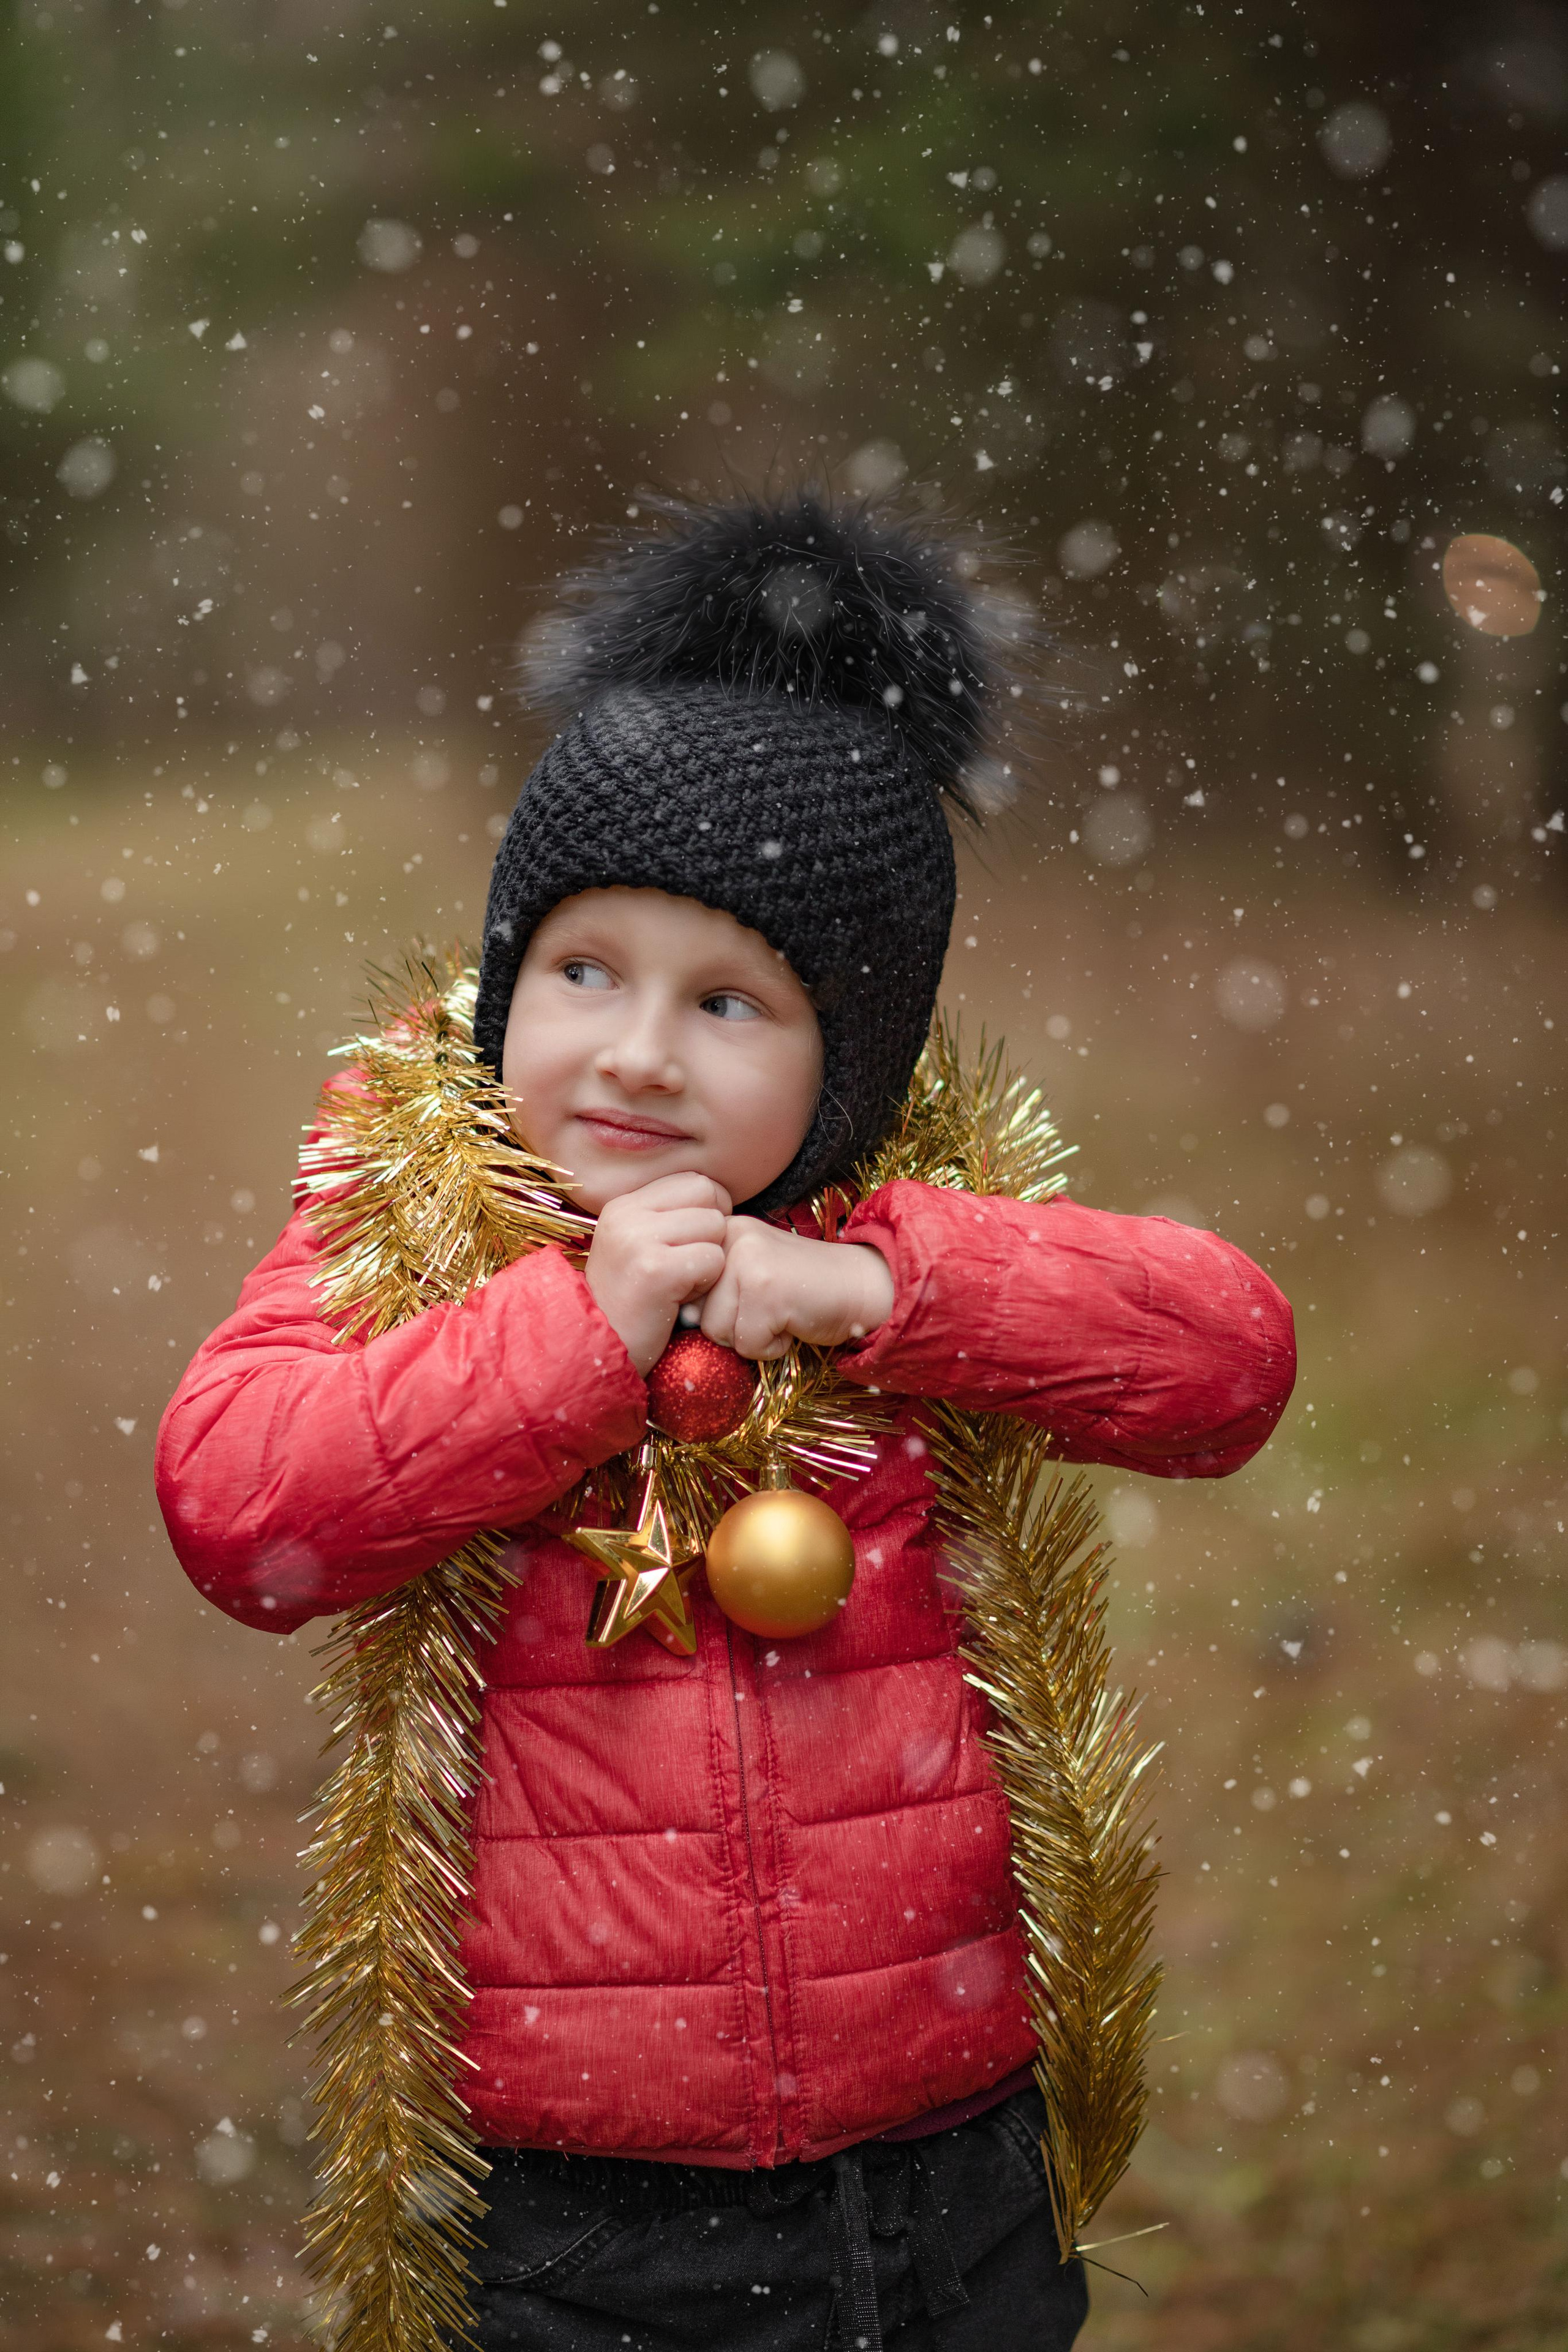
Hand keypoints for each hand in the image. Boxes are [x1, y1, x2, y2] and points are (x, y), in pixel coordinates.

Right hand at [584, 1173, 730, 1375]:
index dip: (710, 1208)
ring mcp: (639, 1239)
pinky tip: (680, 1298)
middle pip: (709, 1194)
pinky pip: (714, 1259)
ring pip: (716, 1226)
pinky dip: (707, 1283)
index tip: (694, 1242)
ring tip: (681, 1282)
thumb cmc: (629, 1303)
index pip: (694, 1180)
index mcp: (624, 1204)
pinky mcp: (655, 1270)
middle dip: (714, 1230)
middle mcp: (628, 1214)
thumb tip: (718, 1194)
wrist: (598, 1348)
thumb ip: (669, 1216)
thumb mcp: (637, 1246)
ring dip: (711, 1259)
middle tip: (691, 1263)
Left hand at [698, 1221, 894, 1360]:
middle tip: (770, 1306)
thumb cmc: (801, 1289)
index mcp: (721, 1231)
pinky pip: (747, 1344)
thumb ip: (710, 1287)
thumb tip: (680, 1316)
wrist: (862, 1287)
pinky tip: (792, 1322)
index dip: (714, 1308)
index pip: (684, 1289)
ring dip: (751, 1336)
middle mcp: (729, 1237)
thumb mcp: (747, 1275)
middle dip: (733, 1325)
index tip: (749, 1297)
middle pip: (697, 1313)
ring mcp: (747, 1260)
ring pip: (717, 1331)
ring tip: (780, 1313)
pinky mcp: (766, 1288)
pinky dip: (772, 1346)